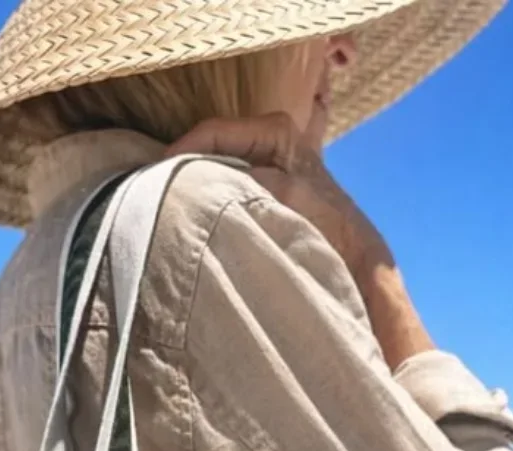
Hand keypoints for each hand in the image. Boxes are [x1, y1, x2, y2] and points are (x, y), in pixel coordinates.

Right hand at [165, 112, 393, 283]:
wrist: (356, 258)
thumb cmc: (326, 223)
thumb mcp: (281, 194)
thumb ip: (238, 181)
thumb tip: (195, 181)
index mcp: (276, 129)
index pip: (215, 132)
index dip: (183, 152)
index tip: (156, 175)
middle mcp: (271, 139)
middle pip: (213, 148)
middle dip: (188, 168)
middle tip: (158, 191)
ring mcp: (268, 164)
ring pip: (219, 169)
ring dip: (200, 186)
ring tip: (174, 203)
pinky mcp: (268, 191)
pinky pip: (230, 188)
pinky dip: (215, 199)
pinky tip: (198, 215)